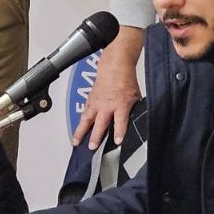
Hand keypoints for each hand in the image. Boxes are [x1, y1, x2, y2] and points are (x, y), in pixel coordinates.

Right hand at [71, 27, 144, 149]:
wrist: (115, 67)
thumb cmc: (126, 81)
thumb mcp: (136, 97)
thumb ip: (134, 112)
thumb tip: (138, 124)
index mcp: (121, 104)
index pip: (120, 121)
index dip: (119, 132)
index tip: (117, 141)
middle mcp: (107, 105)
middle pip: (100, 123)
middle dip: (96, 136)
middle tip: (92, 147)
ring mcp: (96, 103)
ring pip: (86, 119)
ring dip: (81, 132)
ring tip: (76, 143)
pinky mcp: (90, 101)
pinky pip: (83, 114)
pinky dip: (79, 124)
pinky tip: (76, 132)